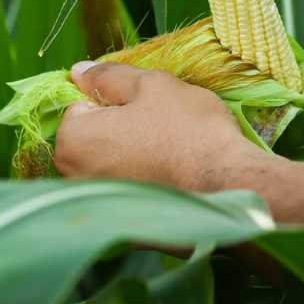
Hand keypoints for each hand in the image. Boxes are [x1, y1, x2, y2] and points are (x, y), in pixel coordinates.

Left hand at [54, 61, 261, 189]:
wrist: (229, 185)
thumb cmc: (188, 129)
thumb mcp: (151, 85)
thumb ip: (109, 76)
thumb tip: (78, 72)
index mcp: (73, 141)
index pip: (79, 107)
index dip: (113, 101)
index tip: (145, 108)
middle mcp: (75, 180)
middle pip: (92, 141)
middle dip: (118, 131)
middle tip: (160, 128)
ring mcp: (98, 209)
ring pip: (110, 169)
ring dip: (131, 159)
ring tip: (168, 155)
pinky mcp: (122, 230)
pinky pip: (127, 196)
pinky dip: (143, 186)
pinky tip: (169, 181)